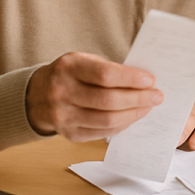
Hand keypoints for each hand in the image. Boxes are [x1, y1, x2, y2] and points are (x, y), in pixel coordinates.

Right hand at [26, 52, 162, 140]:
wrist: (37, 95)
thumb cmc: (71, 74)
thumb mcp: (84, 62)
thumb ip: (109, 69)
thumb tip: (145, 81)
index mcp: (69, 67)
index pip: (105, 74)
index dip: (130, 79)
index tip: (150, 80)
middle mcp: (62, 91)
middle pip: (108, 100)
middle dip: (138, 99)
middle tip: (157, 96)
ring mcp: (63, 115)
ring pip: (106, 120)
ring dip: (133, 114)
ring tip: (148, 107)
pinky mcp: (69, 133)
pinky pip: (101, 132)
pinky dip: (121, 125)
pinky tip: (132, 117)